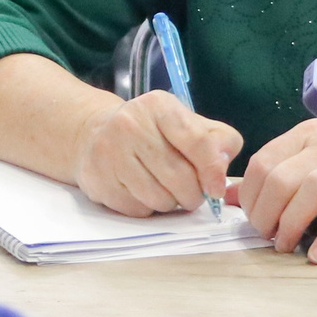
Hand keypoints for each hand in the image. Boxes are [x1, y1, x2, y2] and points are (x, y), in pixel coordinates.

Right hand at [73, 91, 243, 217]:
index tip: (216, 189)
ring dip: (171, 203)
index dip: (212, 170)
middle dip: (194, 194)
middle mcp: (131, 124)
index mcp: (159, 106)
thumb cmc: (152, 132)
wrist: (95, 133)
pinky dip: (148, 208)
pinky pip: (138, 209)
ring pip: (159, 198)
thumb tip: (221, 171)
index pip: (197, 141)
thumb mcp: (187, 123)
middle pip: (180, 176)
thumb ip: (217, 140)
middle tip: (192, 194)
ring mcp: (110, 152)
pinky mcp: (98, 180)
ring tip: (167, 191)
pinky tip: (143, 192)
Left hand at [238, 113, 316, 262]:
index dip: (251, 197)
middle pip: (282, 177)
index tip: (252, 220)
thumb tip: (231, 196)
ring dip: (292, 223)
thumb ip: (274, 171)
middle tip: (268, 236)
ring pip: (313, 189)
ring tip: (286, 245)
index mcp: (308, 133)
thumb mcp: (311, 153)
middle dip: (267, 214)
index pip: (264, 162)